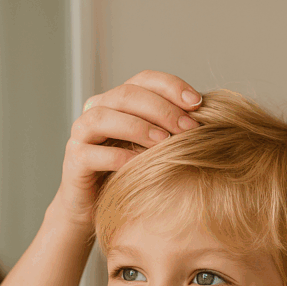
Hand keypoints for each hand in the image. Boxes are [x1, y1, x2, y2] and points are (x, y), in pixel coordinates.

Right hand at [56, 71, 203, 228]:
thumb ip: (174, 128)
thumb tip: (212, 117)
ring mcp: (81, 133)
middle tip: (189, 128)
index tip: (198, 103)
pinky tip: (142, 164)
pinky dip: (120, 156)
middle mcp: (98, 109)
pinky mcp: (74, 159)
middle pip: (127, 94)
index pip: (145, 79)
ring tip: (165, 142)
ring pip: (104, 116)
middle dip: (162, 109)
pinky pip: (93, 153)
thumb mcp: (157, 146)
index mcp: (120, 100)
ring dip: (138, 126)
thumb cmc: (134, 172)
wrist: (98, 206)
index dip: (171, 86)